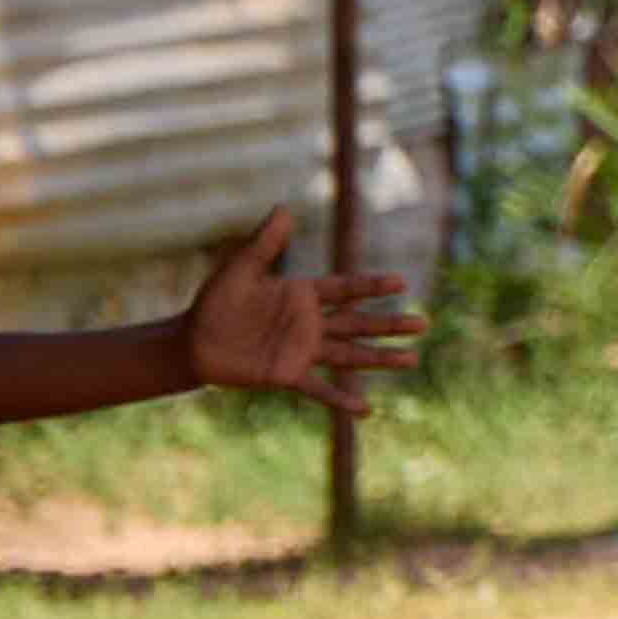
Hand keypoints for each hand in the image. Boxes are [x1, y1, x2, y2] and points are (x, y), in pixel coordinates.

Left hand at [178, 209, 424, 411]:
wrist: (194, 340)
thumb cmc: (216, 301)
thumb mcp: (241, 268)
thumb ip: (265, 242)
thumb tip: (284, 208)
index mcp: (303, 294)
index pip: (346, 289)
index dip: (372, 286)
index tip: (401, 282)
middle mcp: (310, 323)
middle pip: (359, 323)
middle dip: (390, 324)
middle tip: (423, 323)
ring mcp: (303, 351)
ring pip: (350, 354)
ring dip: (380, 358)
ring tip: (413, 360)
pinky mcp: (288, 374)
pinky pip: (319, 389)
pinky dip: (341, 400)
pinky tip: (365, 410)